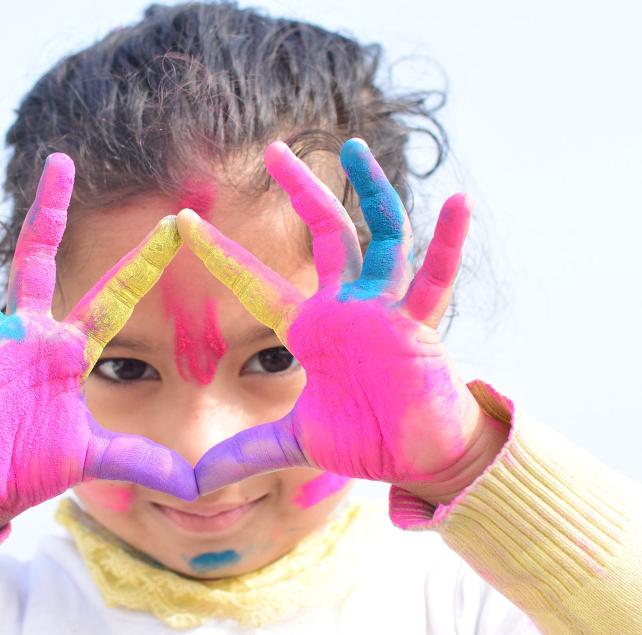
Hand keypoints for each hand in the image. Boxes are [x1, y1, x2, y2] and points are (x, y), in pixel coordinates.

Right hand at [0, 154, 196, 549]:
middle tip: (60, 160)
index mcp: (67, 349)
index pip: (113, 297)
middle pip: (39, 260)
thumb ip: (140, 460)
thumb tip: (193, 484)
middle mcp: (27, 335)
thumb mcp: (95, 459)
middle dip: (49, 212)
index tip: (175, 221)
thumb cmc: (34, 463)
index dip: (143, 263)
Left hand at [178, 140, 506, 506]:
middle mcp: (348, 307)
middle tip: (273, 149)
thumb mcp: (292, 444)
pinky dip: (447, 242)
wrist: (418, 459)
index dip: (223, 254)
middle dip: (301, 191)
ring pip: (382, 236)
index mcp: (311, 328)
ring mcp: (387, 310)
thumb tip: (193, 481)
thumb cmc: (363, 439)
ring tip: (355, 146)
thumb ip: (245, 454)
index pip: (257, 284)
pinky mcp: (420, 327)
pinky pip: (435, 279)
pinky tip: (457, 202)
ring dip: (372, 191)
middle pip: (325, 232)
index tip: (184, 219)